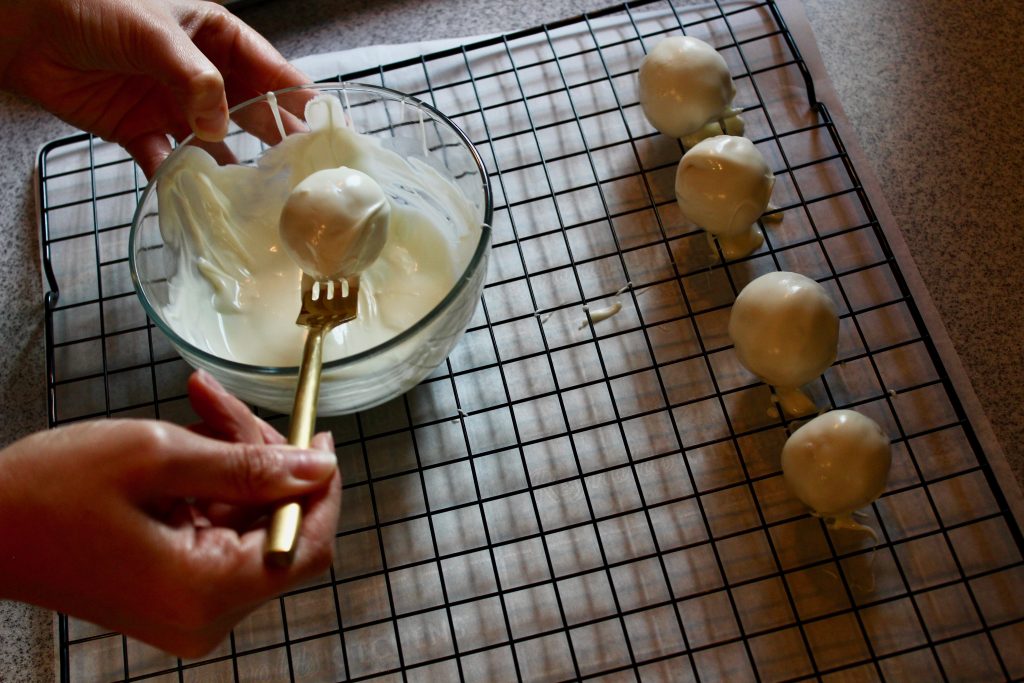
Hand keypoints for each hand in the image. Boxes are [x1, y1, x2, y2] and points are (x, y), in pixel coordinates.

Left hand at [0, 0, 307, 176]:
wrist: (21, 22)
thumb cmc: (91, 4)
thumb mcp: (152, 32)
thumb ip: (192, 78)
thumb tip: (219, 126)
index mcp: (214, 36)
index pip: (270, 69)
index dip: (298, 99)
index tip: (326, 129)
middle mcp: (200, 73)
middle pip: (250, 111)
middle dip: (276, 141)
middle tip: (304, 174)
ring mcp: (171, 104)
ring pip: (214, 143)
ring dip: (232, 168)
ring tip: (260, 198)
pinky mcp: (138, 130)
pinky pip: (167, 162)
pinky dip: (179, 183)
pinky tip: (197, 201)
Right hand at [0, 370, 340, 657]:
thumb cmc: (48, 492)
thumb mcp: (157, 457)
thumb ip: (249, 465)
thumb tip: (318, 469)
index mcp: (206, 591)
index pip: (307, 545)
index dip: (321, 489)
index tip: (316, 437)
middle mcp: (205, 615)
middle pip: (275, 529)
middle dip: (264, 459)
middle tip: (229, 405)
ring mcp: (187, 608)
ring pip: (246, 523)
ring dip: (234, 462)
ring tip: (200, 407)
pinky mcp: (171, 593)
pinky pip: (216, 533)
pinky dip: (211, 485)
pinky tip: (189, 441)